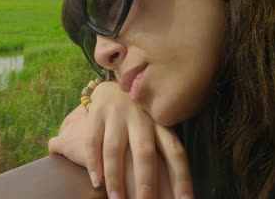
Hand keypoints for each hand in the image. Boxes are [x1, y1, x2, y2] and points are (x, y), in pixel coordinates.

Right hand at [49, 81, 193, 198]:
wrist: (114, 86)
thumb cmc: (140, 117)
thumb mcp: (157, 126)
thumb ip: (164, 151)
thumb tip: (179, 191)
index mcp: (161, 123)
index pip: (175, 152)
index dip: (181, 178)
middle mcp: (141, 118)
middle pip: (144, 153)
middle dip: (145, 182)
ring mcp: (117, 114)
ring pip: (115, 149)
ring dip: (115, 177)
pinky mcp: (97, 112)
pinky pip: (93, 140)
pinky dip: (94, 162)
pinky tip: (96, 181)